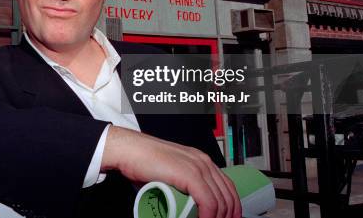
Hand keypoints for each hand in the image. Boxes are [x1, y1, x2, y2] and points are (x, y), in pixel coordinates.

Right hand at [102, 126, 240, 217]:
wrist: (130, 151)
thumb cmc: (143, 162)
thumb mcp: (170, 173)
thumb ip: (181, 185)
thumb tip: (185, 205)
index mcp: (200, 161)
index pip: (227, 186)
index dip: (232, 207)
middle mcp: (203, 162)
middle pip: (227, 195)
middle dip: (228, 216)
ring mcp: (197, 167)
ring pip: (220, 201)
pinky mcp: (190, 174)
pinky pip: (208, 201)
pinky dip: (209, 216)